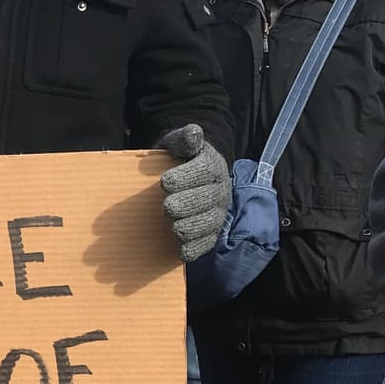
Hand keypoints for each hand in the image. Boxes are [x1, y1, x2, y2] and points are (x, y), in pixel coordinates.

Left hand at [157, 124, 229, 261]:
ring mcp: (216, 212)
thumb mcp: (177, 143)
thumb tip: (193, 132)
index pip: (204, 171)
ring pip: (210, 222)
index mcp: (212, 166)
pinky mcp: (210, 232)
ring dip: (193, 227)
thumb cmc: (178, 158)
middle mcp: (219, 190)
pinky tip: (182, 251)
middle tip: (168, 207)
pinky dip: (196, 248)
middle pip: (207, 199)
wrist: (184, 174)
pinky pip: (207, 242)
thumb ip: (184, 139)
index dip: (186, 177)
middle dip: (188, 204)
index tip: (165, 182)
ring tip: (176, 229)